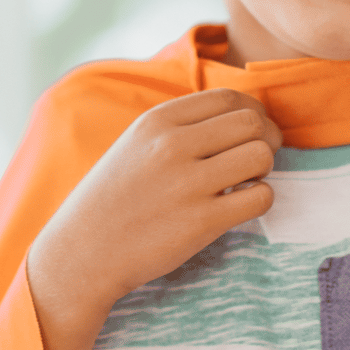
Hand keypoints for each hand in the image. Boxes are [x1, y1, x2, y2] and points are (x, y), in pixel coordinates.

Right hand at [31, 88, 281, 310]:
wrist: (83, 252)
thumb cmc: (115, 197)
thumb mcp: (137, 143)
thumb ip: (182, 125)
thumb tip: (242, 116)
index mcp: (158, 120)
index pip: (229, 97)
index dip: (252, 112)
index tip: (251, 132)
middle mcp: (173, 145)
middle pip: (252, 122)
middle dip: (266, 138)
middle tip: (256, 158)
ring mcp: (187, 184)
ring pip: (261, 155)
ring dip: (264, 169)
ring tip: (246, 182)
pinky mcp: (201, 222)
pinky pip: (260, 198)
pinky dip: (260, 200)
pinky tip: (239, 206)